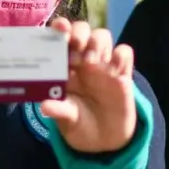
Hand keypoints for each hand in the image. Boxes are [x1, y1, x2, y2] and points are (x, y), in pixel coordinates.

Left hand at [39, 18, 137, 153]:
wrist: (104, 140)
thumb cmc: (79, 123)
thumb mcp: (67, 119)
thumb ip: (59, 110)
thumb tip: (44, 107)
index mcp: (64, 66)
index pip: (61, 37)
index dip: (60, 28)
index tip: (60, 28)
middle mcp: (82, 60)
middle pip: (82, 30)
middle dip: (79, 32)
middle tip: (76, 44)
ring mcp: (103, 64)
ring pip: (102, 36)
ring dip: (96, 42)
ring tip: (91, 62)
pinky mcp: (122, 73)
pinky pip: (124, 52)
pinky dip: (120, 55)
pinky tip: (114, 70)